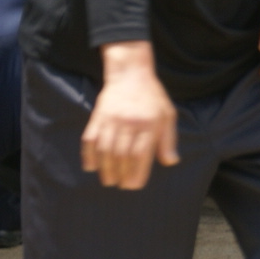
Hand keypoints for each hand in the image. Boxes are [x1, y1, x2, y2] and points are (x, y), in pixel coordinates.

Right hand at [82, 42, 178, 189]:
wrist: (130, 72)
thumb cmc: (152, 97)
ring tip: (108, 180)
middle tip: (121, 185)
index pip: (141, 154)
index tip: (134, 185)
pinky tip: (90, 166)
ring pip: (105, 149)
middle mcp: (129, 122)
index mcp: (149, 123)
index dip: (136, 173)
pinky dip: (89, 154)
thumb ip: (169, 139)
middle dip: (121, 174)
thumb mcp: (167, 114)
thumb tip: (170, 162)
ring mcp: (112, 119)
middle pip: (122, 155)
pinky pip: (90, 138)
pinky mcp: (98, 116)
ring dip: (105, 168)